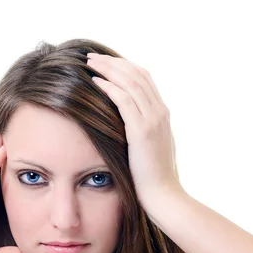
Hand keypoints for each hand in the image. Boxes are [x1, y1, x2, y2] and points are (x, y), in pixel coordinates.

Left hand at [86, 53, 182, 207]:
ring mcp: (153, 120)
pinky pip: (124, 101)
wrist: (163, 195)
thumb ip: (140, 133)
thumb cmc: (152, 178)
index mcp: (162, 114)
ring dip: (108, 69)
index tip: (105, 63)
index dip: (124, 67)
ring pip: (130, 82)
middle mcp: (160, 112)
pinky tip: (94, 81)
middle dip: (113, 62)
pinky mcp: (142, 131)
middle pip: (137, 74)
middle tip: (92, 56)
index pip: (144, 79)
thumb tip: (124, 128)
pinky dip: (109, 87)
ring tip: (89, 62)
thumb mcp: (148, 149)